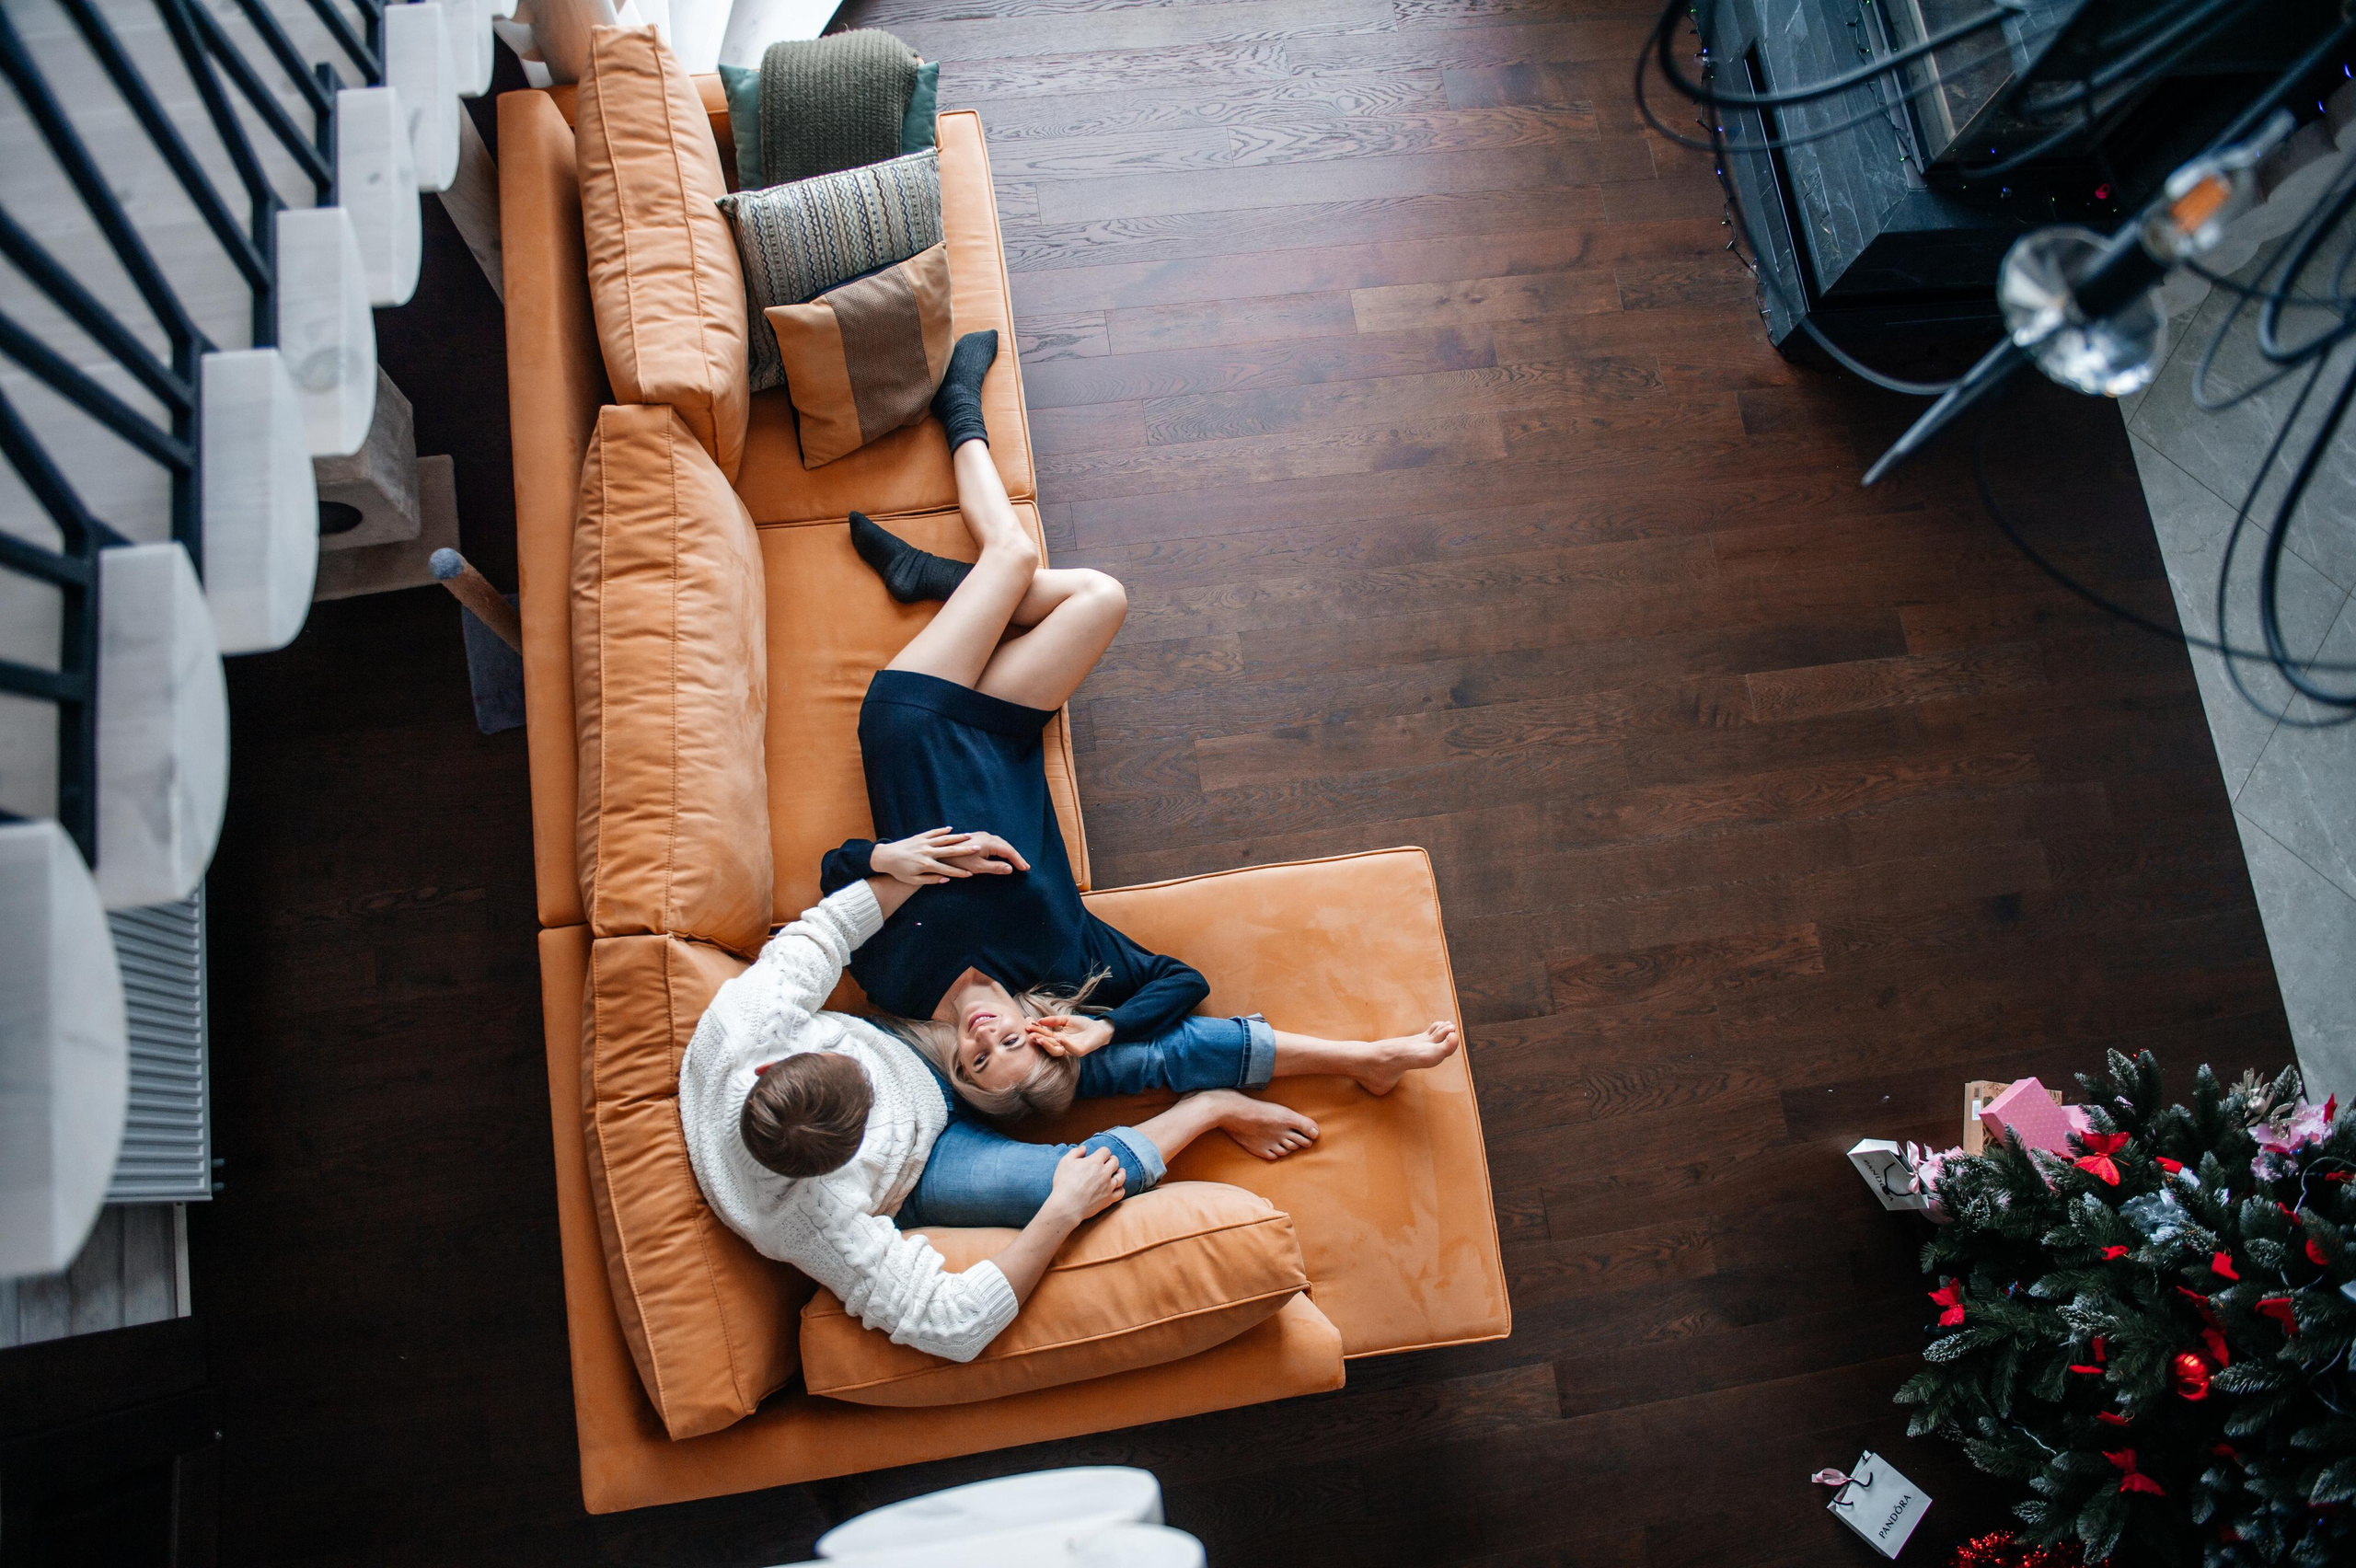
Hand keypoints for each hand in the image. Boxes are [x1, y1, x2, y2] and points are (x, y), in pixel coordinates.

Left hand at [870, 827, 985, 886]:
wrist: (884, 857)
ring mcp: (923, 842)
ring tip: (970, 836)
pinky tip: (951, 829)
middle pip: (950, 851)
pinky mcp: (919, 836)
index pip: (947, 870)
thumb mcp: (913, 880)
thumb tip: (947, 879)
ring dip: (957, 837)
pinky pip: (933, 832)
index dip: (960, 873)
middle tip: (978, 848)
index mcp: (926, 865)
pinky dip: (942, 830)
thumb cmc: (899, 871)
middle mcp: (927, 852)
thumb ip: (931, 880)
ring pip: (943, 839)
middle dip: (965, 850)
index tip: (971, 874)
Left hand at [942, 830, 1028, 877]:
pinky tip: (1002, 854)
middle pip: (1006, 845)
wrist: (940, 853)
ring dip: (1008, 852)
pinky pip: (993, 842)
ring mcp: (981, 835)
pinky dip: (1001, 849)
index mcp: (989, 842)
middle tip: (1024, 866)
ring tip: (1015, 862)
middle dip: (1015, 856)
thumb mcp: (978, 867)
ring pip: (1000, 843)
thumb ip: (995, 868)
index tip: (1026, 869)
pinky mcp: (976, 837)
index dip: (1018, 860)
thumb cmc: (957, 861)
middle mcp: (986, 836)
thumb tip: (1010, 868)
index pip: (1009, 851)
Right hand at [1026, 1014, 1112, 1058]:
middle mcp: (1062, 1045)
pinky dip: (1064, 1044)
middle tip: (1030, 1034)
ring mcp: (1070, 1050)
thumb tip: (1040, 1020)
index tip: (1028, 1025)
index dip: (1037, 1030)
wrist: (1099, 1029)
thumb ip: (1054, 1020)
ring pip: (1055, 1050)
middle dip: (1038, 1038)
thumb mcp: (1066, 1019)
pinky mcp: (1079, 1051)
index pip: (1044, 1035)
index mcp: (1058, 1038)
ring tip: (1039, 1038)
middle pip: (1047, 1043)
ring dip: (1047, 1045)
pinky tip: (1059, 1038)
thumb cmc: (1083, 1025)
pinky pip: (1070, 1049)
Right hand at [1044, 1146, 1123, 1223]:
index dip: (1102, 1152)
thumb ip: (1075, 1152)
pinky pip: (1121, 1191)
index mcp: (1095, 1162)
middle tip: (1107, 1163)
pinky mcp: (1109, 1199)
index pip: (1106, 1151)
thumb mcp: (1065, 1162)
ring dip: (1120, 1172)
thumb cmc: (1064, 1183)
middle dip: (1111, 1160)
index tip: (1099, 1155)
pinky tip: (1116, 1187)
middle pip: (1115, 1161)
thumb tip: (1084, 1148)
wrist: (1066, 1206)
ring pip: (1121, 1176)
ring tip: (1117, 1172)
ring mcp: (1108, 1186)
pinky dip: (1120, 1188)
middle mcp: (1104, 1173)